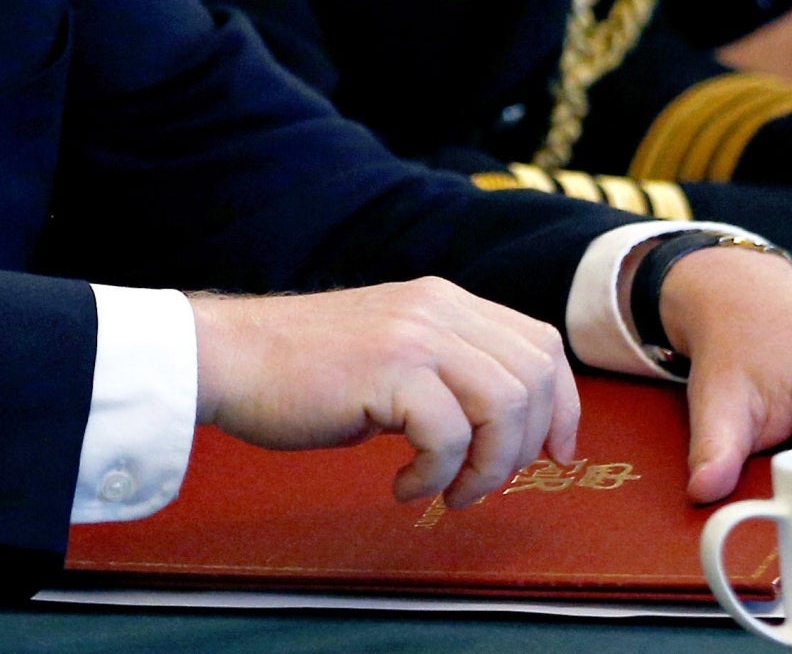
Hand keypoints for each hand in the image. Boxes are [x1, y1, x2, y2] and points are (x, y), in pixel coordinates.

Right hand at [190, 279, 577, 508]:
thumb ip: (444, 368)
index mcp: (445, 301)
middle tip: (487, 481)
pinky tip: (403, 484)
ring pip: (504, 405)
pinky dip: (436, 476)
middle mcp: (438, 307)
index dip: (562, 403)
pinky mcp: (388, 370)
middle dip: (528, 443)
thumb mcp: (391, 352)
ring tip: (450, 490)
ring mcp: (415, 335)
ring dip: (487, 467)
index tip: (556, 453)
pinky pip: (449, 436)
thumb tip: (503, 421)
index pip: (540, 343)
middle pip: (534, 375)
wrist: (229, 357)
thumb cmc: (301, 371)